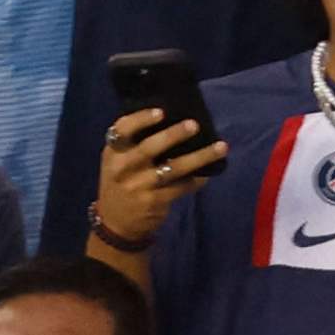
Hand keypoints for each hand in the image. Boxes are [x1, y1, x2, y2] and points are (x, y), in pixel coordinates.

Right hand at [94, 107, 222, 245]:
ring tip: (221, 147)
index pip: (122, 130)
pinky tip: (207, 175)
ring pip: (173, 168)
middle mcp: (123, 168)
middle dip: (173, 135)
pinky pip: (180, 187)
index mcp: (113, 153)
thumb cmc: (121, 183)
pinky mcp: (153, 202)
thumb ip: (135, 144)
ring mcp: (138, 186)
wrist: (115, 223)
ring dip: (199, 157)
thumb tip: (174, 118)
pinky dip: (196, 180)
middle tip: (194, 125)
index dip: (140, 119)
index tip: (161, 111)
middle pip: (149, 148)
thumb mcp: (118, 163)